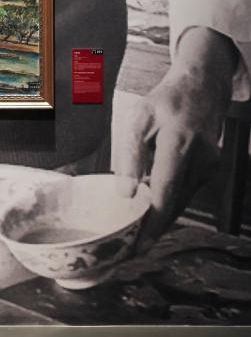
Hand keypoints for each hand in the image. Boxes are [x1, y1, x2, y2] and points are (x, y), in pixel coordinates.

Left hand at [115, 27, 237, 247]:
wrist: (202, 87)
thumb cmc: (166, 101)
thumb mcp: (140, 117)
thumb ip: (131, 153)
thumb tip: (124, 191)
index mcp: (179, 141)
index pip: (165, 190)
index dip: (152, 222)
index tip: (140, 245)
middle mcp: (200, 157)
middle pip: (175, 203)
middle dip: (155, 228)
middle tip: (132, 249)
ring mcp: (210, 164)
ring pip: (182, 200)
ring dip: (162, 216)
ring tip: (139, 232)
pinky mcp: (212, 168)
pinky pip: (188, 191)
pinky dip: (171, 200)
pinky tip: (155, 204)